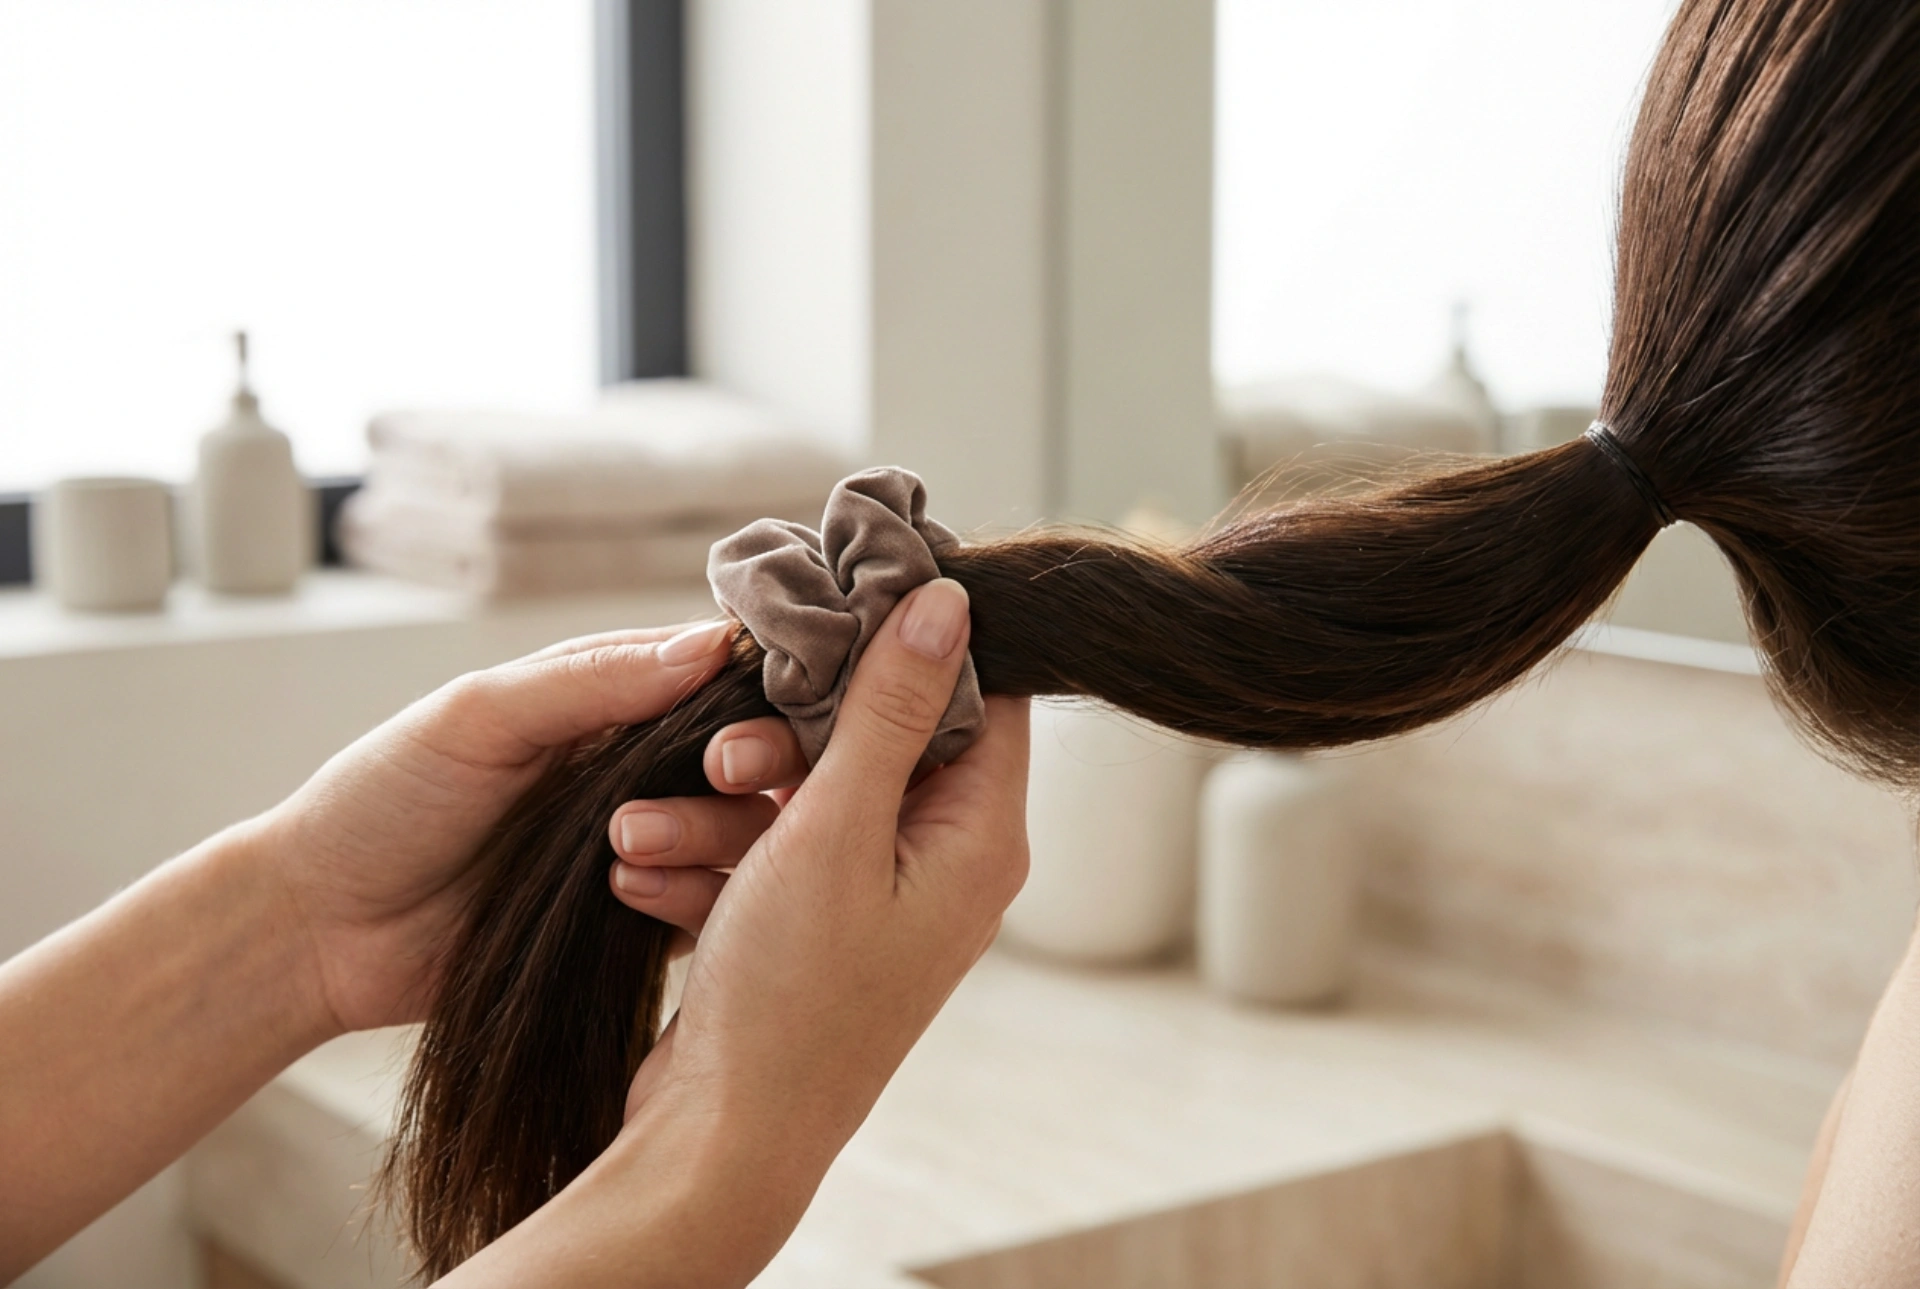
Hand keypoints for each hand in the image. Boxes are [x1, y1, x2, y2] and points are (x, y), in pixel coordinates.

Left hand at [259, 620, 751, 1034]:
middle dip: (757, 759)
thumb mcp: (480, 717)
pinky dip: (688, 902)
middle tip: (720, 771)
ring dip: (709, 832)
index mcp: (612, 697)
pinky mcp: (638, 925)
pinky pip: (708, 912)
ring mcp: (645, 846)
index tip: (761, 702)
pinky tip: (625, 896)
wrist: (320, 931)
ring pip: (744, 834)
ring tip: (627, 845)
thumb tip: (714, 642)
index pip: (724, 670)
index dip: (765, 681)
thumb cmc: (383, 800)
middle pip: (758, 754)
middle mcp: (642, 766)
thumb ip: (595, 680)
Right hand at [637, 579, 1029, 1265]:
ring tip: (644, 829)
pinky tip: (643, 875)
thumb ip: (887, 711)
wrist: (720, 1143)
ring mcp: (878, 900)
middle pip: (876, 742)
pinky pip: (770, 858)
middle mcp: (941, 864)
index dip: (912, 644)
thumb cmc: (791, 998)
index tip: (836, 611)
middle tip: (722, 752)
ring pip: (805, 801)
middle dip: (779, 742)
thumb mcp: (835, 830)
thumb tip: (951, 602)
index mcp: (978, 837)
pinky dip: (709, 859)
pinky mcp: (817, 930)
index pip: (982, 696)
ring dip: (718, 805)